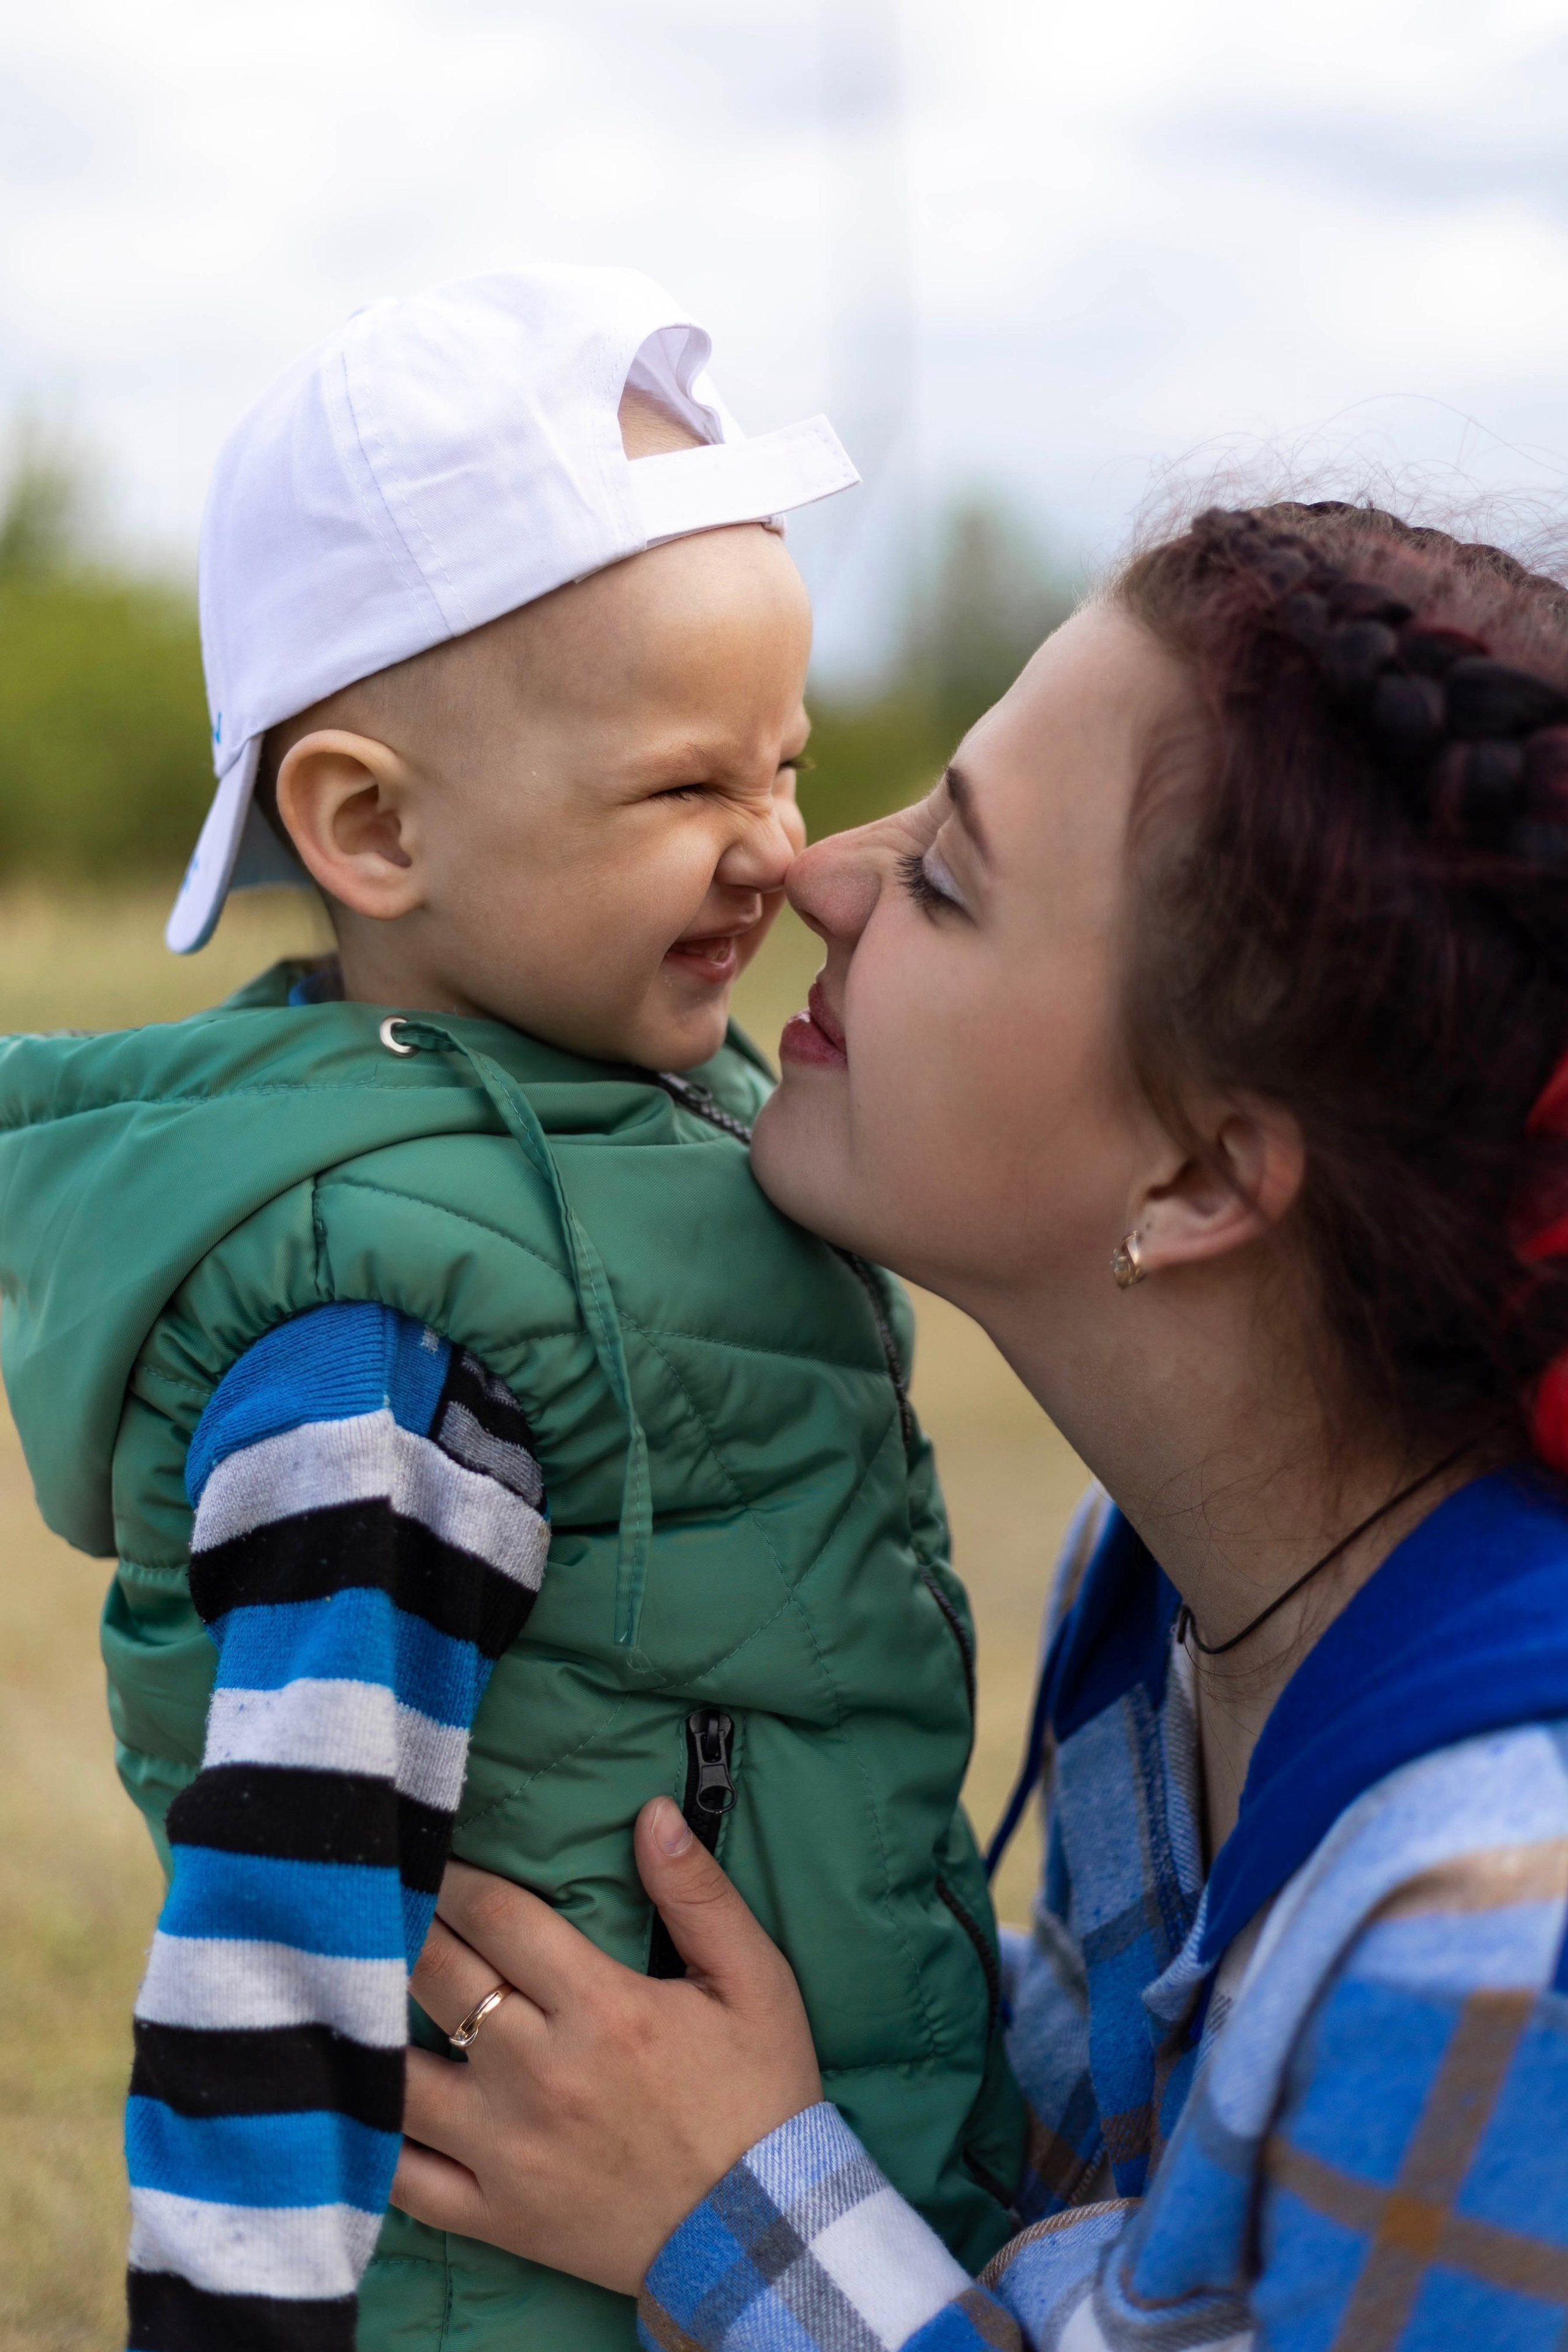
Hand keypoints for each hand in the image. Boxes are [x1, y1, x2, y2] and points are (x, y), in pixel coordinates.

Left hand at [390, 1796, 822, 2295]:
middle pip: (439, 1977)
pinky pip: (404, 2178)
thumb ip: (699, 1893)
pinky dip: (370, 2136)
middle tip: (385, 1900)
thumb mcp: (755, 1982)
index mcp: (603, 2010)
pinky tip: (356, 2096)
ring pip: (400, 2075)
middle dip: (408, 1925)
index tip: (435, 1857)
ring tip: (357, 1987)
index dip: (457, 1878)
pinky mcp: (496, 2217)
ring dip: (372, 2024)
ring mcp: (510, 2152)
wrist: (764, 2236)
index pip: (497, 1918)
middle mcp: (542, 2075)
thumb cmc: (760, 2096)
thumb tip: (653, 1813)